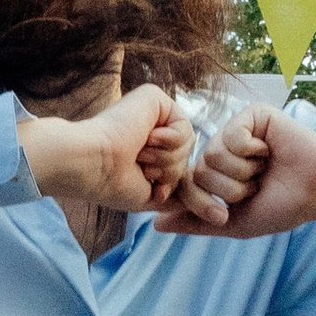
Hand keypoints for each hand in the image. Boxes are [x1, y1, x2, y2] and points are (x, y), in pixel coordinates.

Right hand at [18, 84, 196, 213]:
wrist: (93, 166)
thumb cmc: (113, 184)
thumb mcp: (155, 197)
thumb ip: (185, 198)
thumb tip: (222, 216)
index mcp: (146, 150)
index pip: (179, 168)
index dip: (172, 183)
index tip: (153, 189)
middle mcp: (149, 130)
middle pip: (187, 157)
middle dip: (169, 171)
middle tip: (140, 166)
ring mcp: (152, 114)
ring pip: (189, 143)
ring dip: (166, 158)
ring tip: (139, 153)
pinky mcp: (154, 99)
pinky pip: (184, 126)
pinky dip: (170, 140)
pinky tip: (147, 138)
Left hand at [153, 109, 315, 240]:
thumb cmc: (281, 206)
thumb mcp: (234, 224)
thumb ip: (195, 223)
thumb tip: (155, 225)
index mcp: (214, 174)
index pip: (188, 186)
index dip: (207, 202)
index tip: (232, 210)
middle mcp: (220, 150)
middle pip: (200, 171)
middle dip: (233, 189)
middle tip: (258, 184)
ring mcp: (234, 131)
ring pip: (214, 153)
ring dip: (245, 171)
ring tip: (265, 168)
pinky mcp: (251, 116)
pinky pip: (232, 134)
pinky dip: (253, 150)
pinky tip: (268, 150)